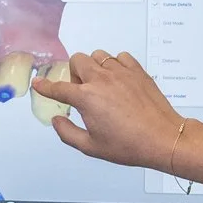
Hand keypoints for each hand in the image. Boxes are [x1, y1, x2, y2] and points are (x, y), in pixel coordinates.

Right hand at [34, 51, 185, 171]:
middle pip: (78, 60)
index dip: (45, 86)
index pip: (58, 88)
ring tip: (101, 84)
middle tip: (82, 90)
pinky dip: (115, 64)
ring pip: (98, 55)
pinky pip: (120, 57)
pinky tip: (118, 80)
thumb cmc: (129, 145)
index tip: (39, 83)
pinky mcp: (138, 71)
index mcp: (87, 98)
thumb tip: (57, 120)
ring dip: (94, 67)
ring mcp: (121, 72)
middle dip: (74, 73)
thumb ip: (67, 133)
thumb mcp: (91, 147)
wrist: (163, 139)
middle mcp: (102, 80)